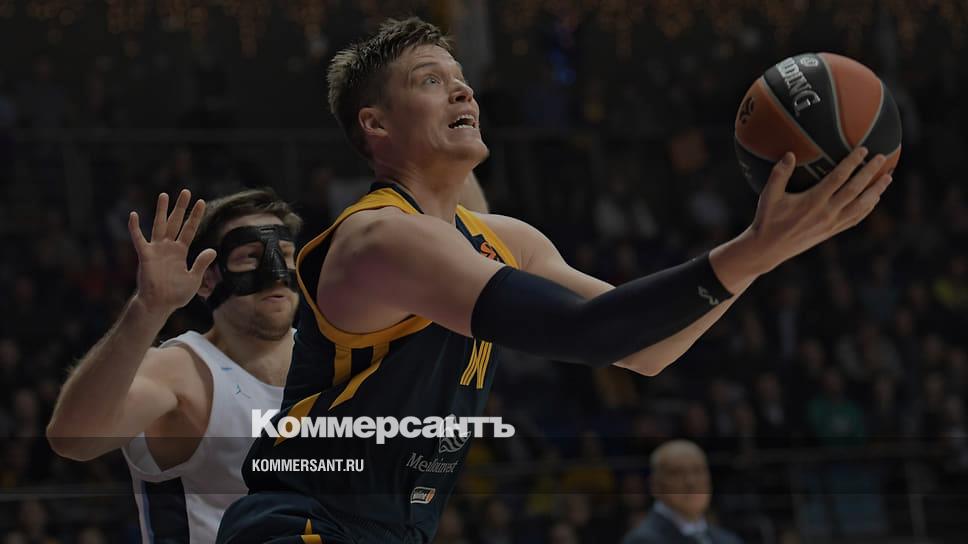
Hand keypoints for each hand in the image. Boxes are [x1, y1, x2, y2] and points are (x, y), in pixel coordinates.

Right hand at [128, 189, 216, 317]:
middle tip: (186, 192)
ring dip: (161, 210)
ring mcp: (156, 250)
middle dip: (181, 207)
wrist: (159, 305)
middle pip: (176, 222)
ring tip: (164, 195)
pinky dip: (135, 227)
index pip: (190, 229)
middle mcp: (169, 247)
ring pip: (159, 225)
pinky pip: (138, 239)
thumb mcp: (194, 278)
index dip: (195, 216)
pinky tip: (134, 215)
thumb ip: (201, 263)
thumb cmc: (176, 294)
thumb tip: (213, 250)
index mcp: (181, 252)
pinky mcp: (145, 256)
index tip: (201, 202)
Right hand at [747, 147, 891, 271]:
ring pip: (861, 205)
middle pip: (855, 189)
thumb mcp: (769, 196)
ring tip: (888, 177)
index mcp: (813, 201)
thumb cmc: (767, 219)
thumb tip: (790, 154)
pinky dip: (868, 208)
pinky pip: (855, 218)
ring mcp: (832, 224)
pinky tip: (874, 199)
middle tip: (882, 157)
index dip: (852, 162)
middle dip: (870, 172)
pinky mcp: (832, 232)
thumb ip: (779, 174)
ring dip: (876, 191)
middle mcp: (826, 212)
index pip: (838, 178)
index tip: (863, 149)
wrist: (769, 249)